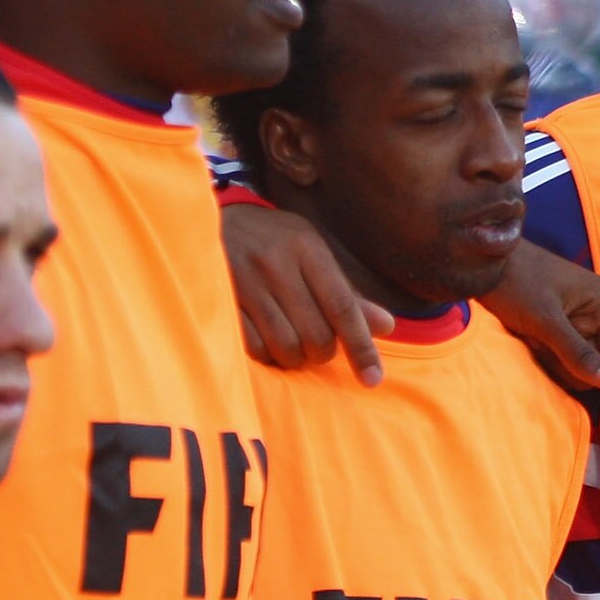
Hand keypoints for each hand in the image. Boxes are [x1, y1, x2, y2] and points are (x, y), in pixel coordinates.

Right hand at [219, 201, 394, 383]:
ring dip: (295, 358)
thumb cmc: (274, 242)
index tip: (374, 379)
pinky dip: (267, 355)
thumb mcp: (312, 254)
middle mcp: (276, 263)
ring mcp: (245, 281)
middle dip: (323, 352)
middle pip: (316, 333)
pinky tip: (267, 343)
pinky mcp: (221, 299)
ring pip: (286, 346)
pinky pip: (254, 348)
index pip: (343, 306)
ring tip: (292, 345)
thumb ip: (346, 293)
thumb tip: (386, 326)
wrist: (213, 220)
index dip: (361, 347)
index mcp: (307, 249)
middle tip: (317, 345)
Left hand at [484, 241, 599, 433]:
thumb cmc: (514, 282)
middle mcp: (598, 313)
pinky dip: (545, 357)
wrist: (478, 259)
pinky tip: (529, 339)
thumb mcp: (544, 321)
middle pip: (599, 366)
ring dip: (554, 363)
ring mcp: (578, 320)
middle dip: (571, 369)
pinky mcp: (559, 328)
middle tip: (540, 348)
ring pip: (578, 366)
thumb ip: (579, 354)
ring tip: (530, 338)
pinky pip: (560, 358)